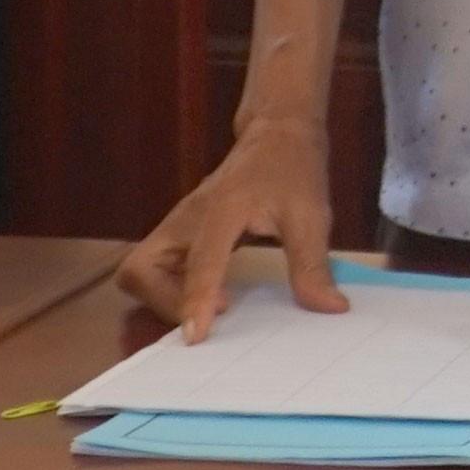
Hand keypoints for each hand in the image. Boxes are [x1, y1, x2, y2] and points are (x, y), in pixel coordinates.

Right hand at [116, 113, 352, 341]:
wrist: (277, 133)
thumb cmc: (292, 168)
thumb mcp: (312, 215)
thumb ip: (313, 265)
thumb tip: (330, 308)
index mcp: (221, 210)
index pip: (199, 261)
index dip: (194, 299)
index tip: (196, 336)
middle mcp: (187, 219)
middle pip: (139, 268)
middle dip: (161, 302)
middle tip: (206, 318)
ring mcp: (178, 226)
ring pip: (141, 271)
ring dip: (163, 299)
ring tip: (210, 310)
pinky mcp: (181, 233)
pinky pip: (158, 269)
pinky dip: (171, 290)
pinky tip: (211, 298)